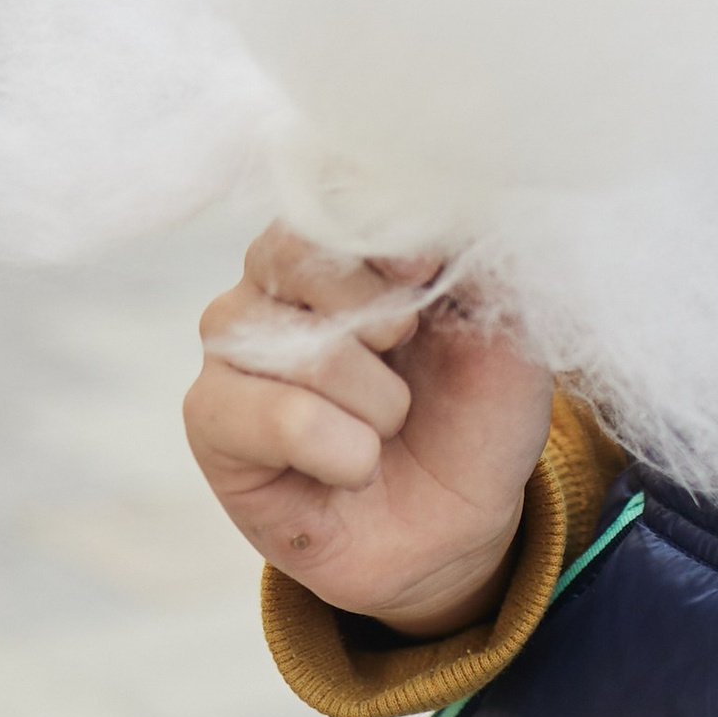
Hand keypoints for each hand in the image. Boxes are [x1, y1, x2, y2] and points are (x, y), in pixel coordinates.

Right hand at [185, 225, 553, 634]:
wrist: (459, 523)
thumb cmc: (476, 415)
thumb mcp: (505, 325)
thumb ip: (475, 256)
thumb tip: (450, 200)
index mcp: (341, 242)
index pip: (330, 193)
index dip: (386, 234)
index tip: (431, 272)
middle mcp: (272, 281)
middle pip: (298, 255)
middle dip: (383, 317)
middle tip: (410, 357)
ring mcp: (234, 347)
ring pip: (299, 347)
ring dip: (377, 401)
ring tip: (389, 426)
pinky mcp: (212, 419)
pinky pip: (276, 416)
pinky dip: (342, 448)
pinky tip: (356, 466)